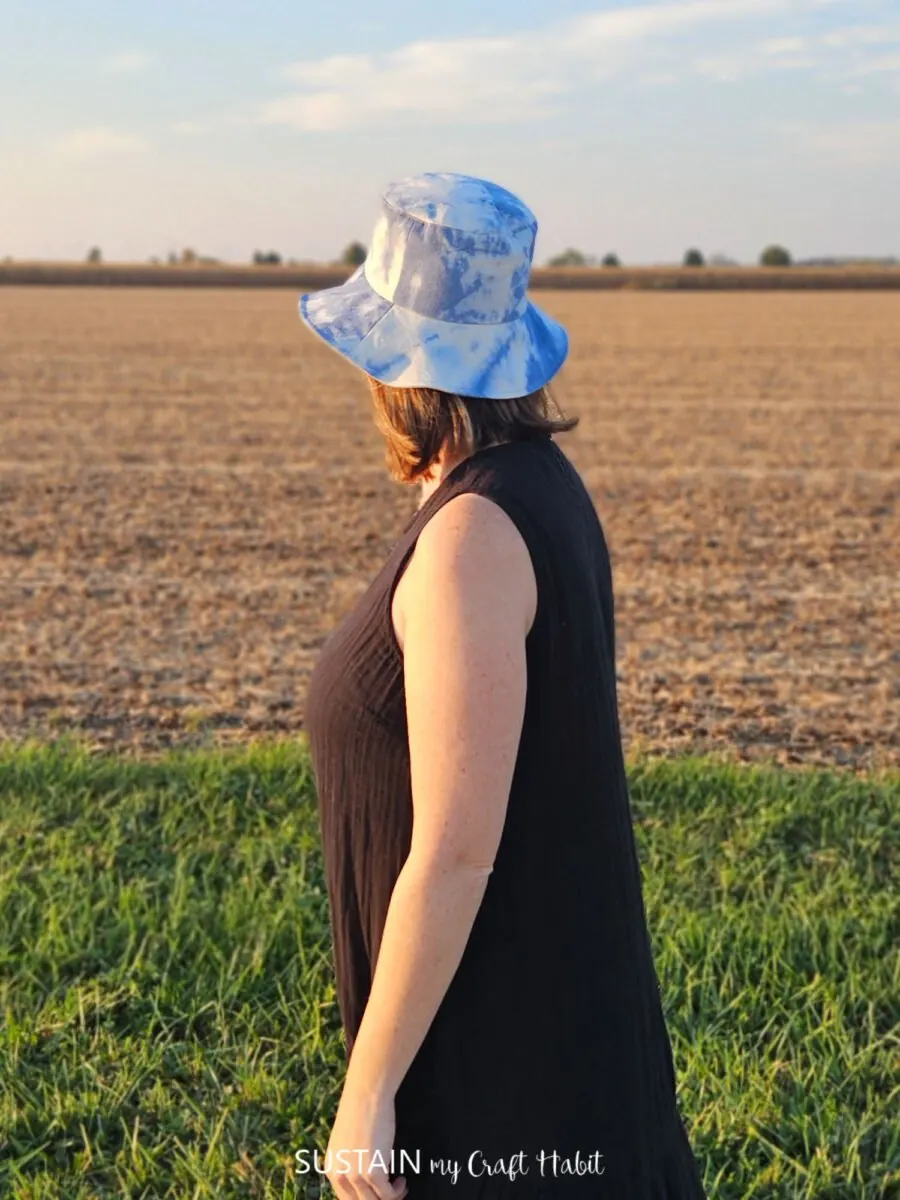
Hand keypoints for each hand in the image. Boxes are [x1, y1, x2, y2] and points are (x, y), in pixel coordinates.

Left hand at [324, 1084, 407, 1198]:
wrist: (365, 1096)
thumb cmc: (359, 1112)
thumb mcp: (345, 1143)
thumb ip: (348, 1163)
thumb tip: (362, 1179)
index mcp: (332, 1169)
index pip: (347, 1199)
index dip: (365, 1199)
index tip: (378, 1194)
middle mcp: (341, 1176)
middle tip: (392, 1193)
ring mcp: (356, 1175)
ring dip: (391, 1197)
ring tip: (400, 1187)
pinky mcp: (373, 1171)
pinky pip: (388, 1194)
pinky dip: (397, 1191)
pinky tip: (402, 1181)